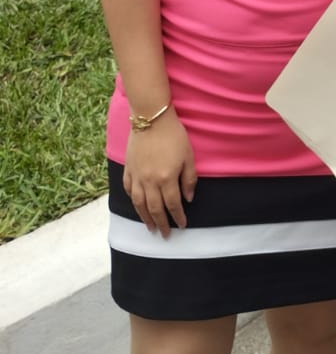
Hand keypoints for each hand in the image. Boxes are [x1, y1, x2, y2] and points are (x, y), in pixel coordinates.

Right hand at [123, 110, 196, 234]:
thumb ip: (189, 179)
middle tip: (165, 235)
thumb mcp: (188, 156)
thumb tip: (188, 198)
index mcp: (166, 178)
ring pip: (139, 203)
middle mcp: (150, 181)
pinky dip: (133, 201)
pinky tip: (137, 206)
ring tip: (150, 227)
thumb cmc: (174, 135)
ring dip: (145, 218)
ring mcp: (137, 175)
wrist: (151, 118)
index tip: (182, 225)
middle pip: (155, 208)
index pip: (173, 204)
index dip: (178, 217)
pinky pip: (129, 190)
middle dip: (161, 223)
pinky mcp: (128, 169)